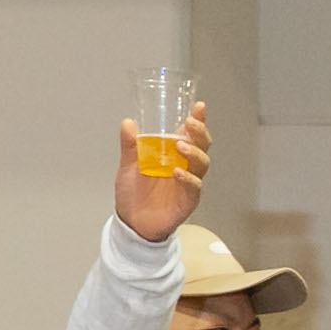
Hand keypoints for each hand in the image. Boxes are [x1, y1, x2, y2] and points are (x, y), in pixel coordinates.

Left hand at [118, 97, 206, 246]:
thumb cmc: (133, 193)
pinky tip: (177, 172)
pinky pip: (194, 187)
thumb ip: (130, 146)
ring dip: (194, 152)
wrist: (131, 222)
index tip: (199, 106)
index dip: (198, 120)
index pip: (190, 134)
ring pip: (202, 164)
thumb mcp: (128, 166)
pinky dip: (188, 179)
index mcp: (173, 154)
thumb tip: (128, 122)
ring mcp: (189, 183)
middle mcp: (185, 166)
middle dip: (200, 133)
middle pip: (203, 146)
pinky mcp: (188, 200)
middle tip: (190, 123)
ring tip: (180, 146)